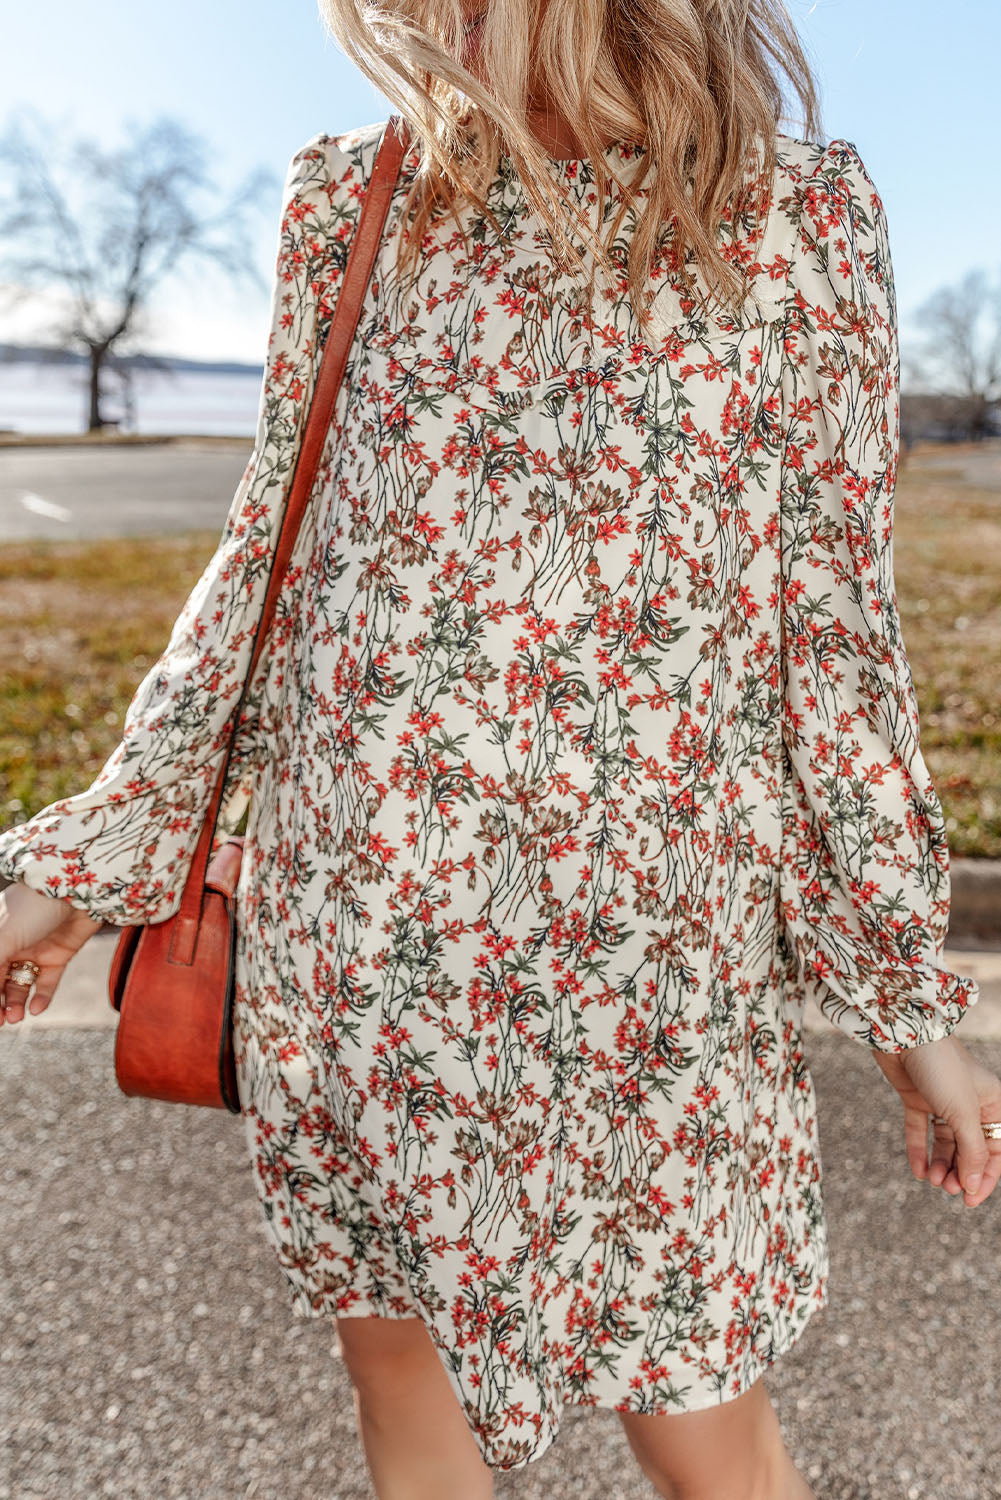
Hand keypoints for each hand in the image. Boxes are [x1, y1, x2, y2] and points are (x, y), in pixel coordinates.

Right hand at [0, 881, 105, 1024]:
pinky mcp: (59, 954)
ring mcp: (34, 950)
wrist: (77, 889)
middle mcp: (10, 945)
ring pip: (21, 985)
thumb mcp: (1, 940)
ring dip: (16, 1003)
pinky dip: (41, 996)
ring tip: (16, 1017)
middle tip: (3, 1021)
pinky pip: (46, 982)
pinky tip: (36, 1009)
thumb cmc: (31, 908)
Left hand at [871, 1034, 1000, 1207]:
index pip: (995, 1150)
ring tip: (933, 1180)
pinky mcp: (916, 1097)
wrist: (903, 1033)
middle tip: (947, 1189)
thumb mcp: (963, 1114)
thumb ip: (972, 1150)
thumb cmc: (942, 1068)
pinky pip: (920, 1130)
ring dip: (941, 1164)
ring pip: (945, 1143)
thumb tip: (975, 1184)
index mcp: (992, 1104)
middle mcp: (969, 1104)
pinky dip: (919, 1151)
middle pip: (969, 1149)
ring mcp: (941, 1101)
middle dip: (960, 1172)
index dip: (985, 1177)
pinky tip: (919, 1171)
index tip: (970, 1200)